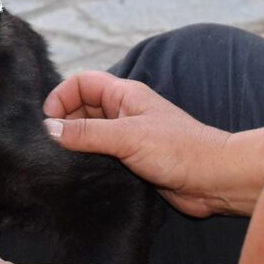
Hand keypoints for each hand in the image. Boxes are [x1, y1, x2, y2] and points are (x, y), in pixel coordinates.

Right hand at [42, 71, 230, 216]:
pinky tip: (77, 171)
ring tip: (60, 158)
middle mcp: (121, 112)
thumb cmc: (177, 149)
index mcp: (122, 95)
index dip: (61, 96)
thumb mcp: (126, 137)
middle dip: (63, 121)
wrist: (215, 180)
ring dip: (74, 143)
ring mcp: (124, 135)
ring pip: (88, 132)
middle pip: (80, 107)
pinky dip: (85, 159)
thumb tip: (48, 129)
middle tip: (49, 142)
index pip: (81, 83)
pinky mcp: (128, 158)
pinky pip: (98, 153)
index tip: (48, 119)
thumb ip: (86, 133)